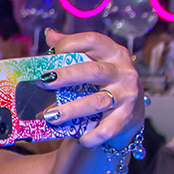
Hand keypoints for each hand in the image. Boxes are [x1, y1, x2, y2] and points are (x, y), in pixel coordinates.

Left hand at [43, 29, 143, 149]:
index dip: (72, 43)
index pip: (94, 41)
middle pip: (94, 71)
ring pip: (97, 101)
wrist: (129, 114)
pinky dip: (94, 134)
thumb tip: (50, 34)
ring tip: (50, 116)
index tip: (51, 51)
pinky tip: (80, 138)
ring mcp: (127, 95)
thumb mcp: (93, 63)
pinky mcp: (127, 117)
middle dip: (68, 76)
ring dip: (72, 109)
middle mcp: (123, 72)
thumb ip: (73, 50)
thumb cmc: (103, 84)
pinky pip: (109, 127)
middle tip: (45, 82)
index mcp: (114, 53)